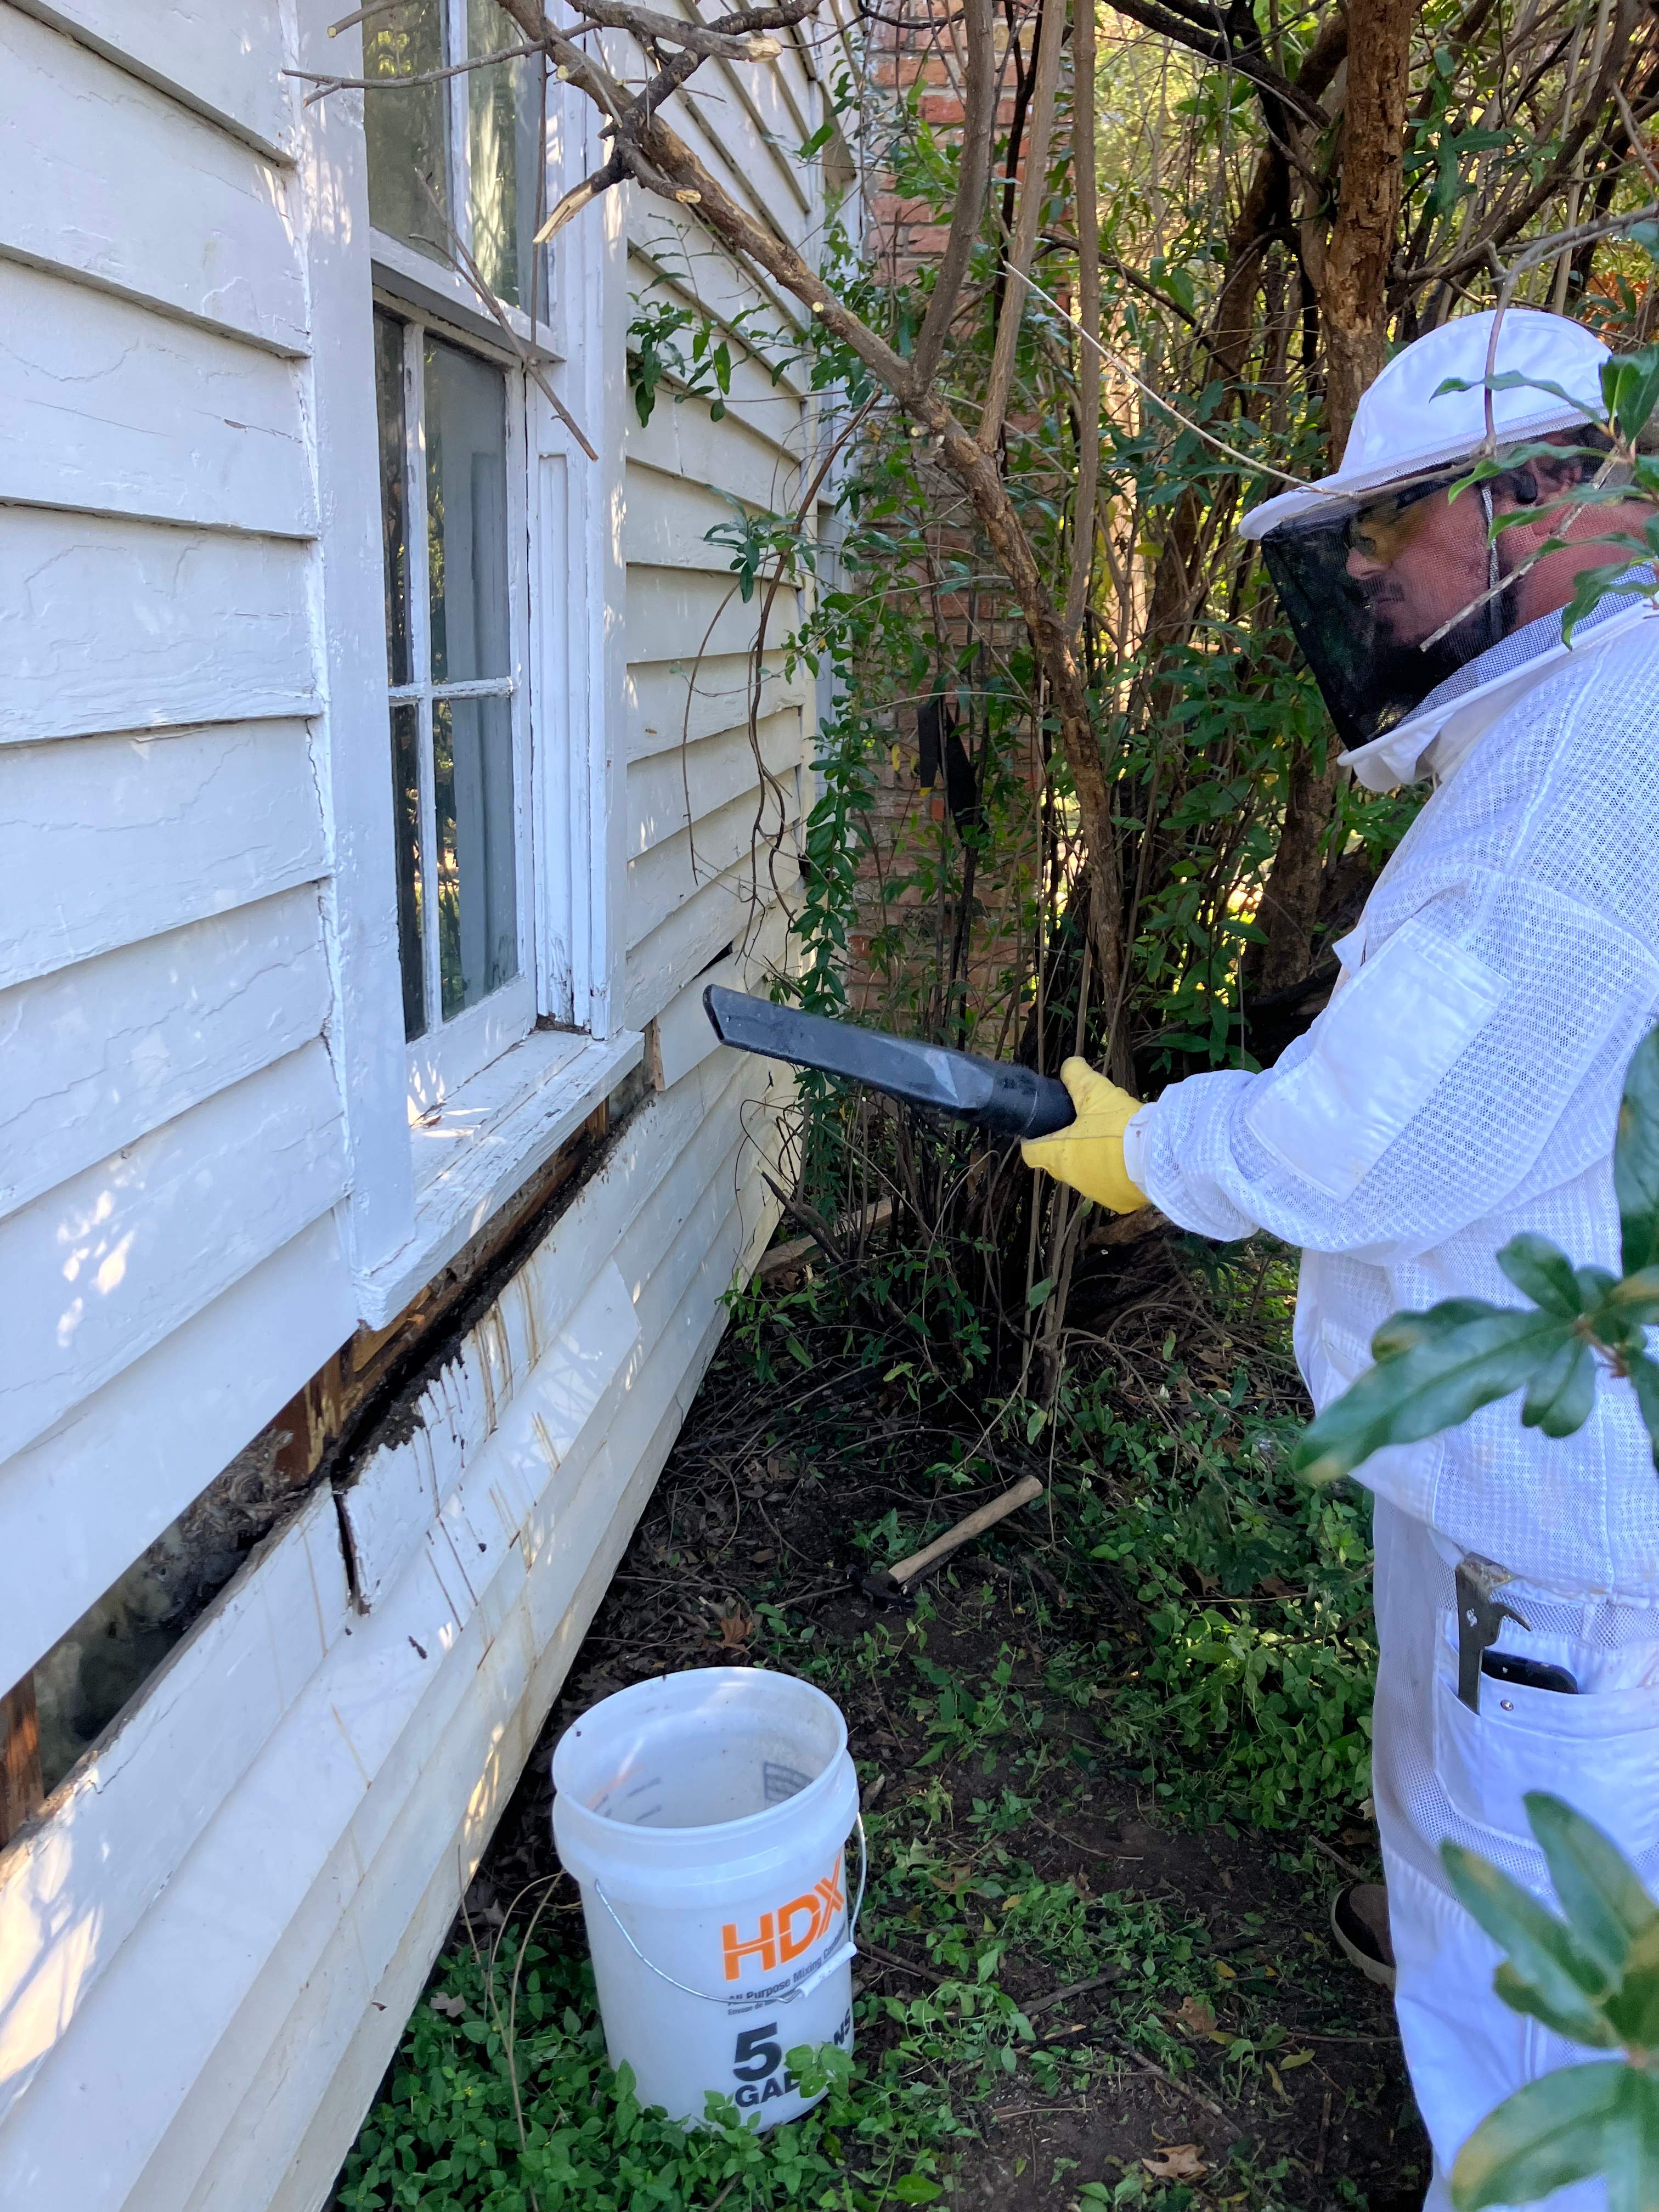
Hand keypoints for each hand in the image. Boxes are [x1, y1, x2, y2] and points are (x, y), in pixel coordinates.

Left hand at [1021, 1058, 1147, 1213]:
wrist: (1158, 1157)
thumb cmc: (1118, 1125)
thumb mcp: (1095, 1092)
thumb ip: (1077, 1076)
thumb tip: (1069, 1065)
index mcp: (1059, 1155)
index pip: (1031, 1152)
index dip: (1034, 1138)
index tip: (1045, 1126)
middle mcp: (1072, 1178)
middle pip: (1058, 1161)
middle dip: (1066, 1145)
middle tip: (1083, 1125)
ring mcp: (1095, 1192)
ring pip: (1085, 1173)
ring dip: (1091, 1159)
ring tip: (1111, 1139)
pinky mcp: (1119, 1201)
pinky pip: (1110, 1184)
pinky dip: (1114, 1172)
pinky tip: (1128, 1157)